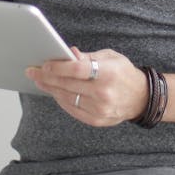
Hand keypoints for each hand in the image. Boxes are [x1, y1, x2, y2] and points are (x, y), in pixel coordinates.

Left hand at [26, 47, 148, 126]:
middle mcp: (103, 93)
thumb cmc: (124, 73)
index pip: (77, 70)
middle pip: (67, 85)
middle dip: (47, 78)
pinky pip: (72, 109)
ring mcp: (100, 109)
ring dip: (51, 89)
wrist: (141, 98)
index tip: (44, 65)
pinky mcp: (96, 120)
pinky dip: (61, 100)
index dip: (58, 67)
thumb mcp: (110, 57)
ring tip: (40, 81)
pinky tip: (54, 92)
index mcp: (108, 73)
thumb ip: (87, 57)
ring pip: (67, 98)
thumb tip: (67, 53)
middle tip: (33, 72)